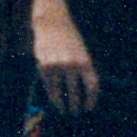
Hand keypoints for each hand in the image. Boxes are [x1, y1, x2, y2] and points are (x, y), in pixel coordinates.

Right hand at [32, 0, 98, 117]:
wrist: (52, 23)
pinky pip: (49, 85)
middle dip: (76, 105)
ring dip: (62, 103)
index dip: (91, 99)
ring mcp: (57, 66)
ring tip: (63, 110)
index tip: (89, 108)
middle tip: (75, 113)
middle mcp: (72, 65)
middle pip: (76, 92)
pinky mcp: (44, 65)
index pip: (92, 86)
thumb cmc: (69, 38)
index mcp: (86, 62)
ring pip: (60, 91)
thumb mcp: (81, 52)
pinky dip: (51, 94)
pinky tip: (54, 99)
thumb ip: (83, 69)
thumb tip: (83, 90)